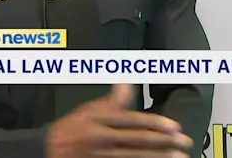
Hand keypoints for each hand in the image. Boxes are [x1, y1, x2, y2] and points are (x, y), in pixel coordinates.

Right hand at [46, 84, 192, 157]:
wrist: (46, 150)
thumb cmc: (70, 128)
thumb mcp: (88, 109)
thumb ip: (112, 100)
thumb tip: (127, 82)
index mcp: (100, 120)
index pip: (133, 121)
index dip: (155, 124)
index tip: (174, 126)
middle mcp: (102, 138)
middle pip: (138, 141)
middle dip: (164, 142)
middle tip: (184, 142)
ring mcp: (102, 156)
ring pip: (135, 157)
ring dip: (158, 157)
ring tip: (178, 157)